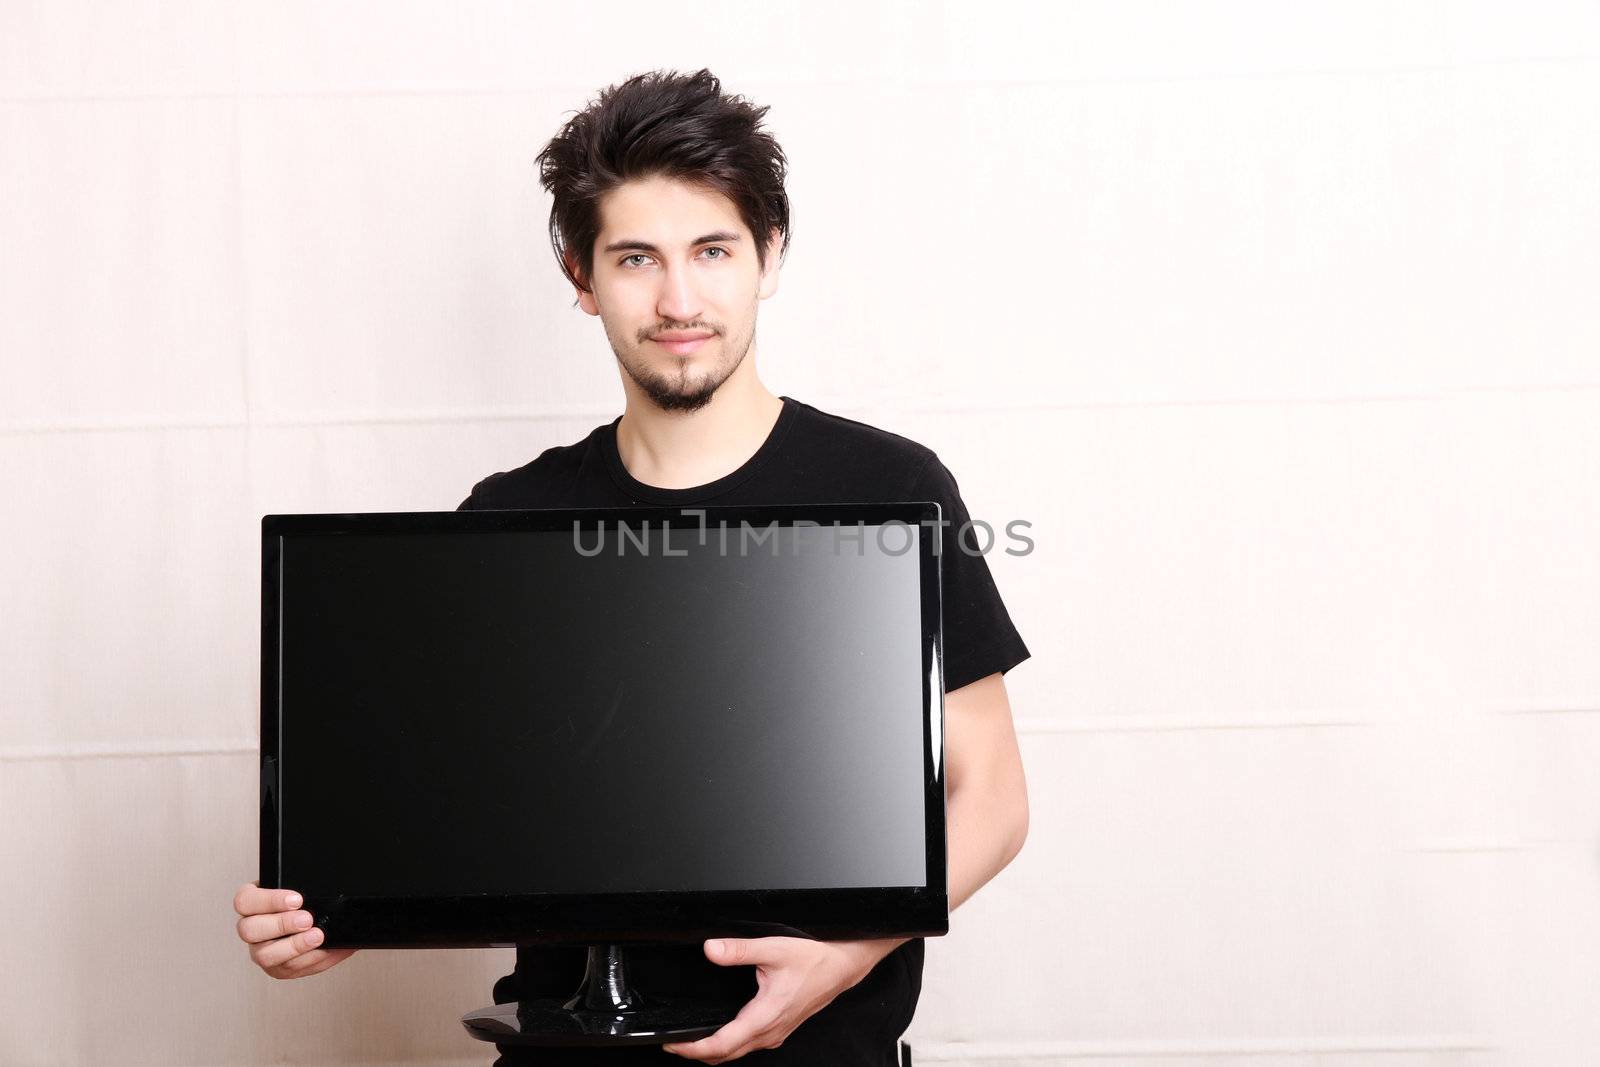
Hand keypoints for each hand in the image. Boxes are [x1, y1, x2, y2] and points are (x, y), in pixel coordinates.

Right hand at [233, 881, 356, 978]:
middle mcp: (250, 928)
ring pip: (265, 956)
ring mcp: (260, 951)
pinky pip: (288, 969)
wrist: (315, 917)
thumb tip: (328, 889)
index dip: (269, 901)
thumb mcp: (300, 884)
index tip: (297, 899)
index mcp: (251, 903)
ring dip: (295, 946)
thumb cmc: (303, 899)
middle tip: (307, 919)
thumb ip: (305, 885)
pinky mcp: (277, 968)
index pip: (245, 901)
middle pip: (249, 930)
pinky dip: (312, 959)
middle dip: (281, 924)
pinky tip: (327, 949)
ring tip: (318, 936)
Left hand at [661, 937, 884, 1062]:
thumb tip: (710, 949)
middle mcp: (770, 1031)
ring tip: (689, 1039)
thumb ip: (739, 949)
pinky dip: (728, 1046)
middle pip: (725, 1055)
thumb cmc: (815, 959)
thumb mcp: (774, 949)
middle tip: (672, 1043)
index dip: (692, 1048)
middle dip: (696, 1053)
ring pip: (737, 1053)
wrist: (842, 966)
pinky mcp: (779, 1029)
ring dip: (712, 1050)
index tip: (672, 1043)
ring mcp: (775, 1033)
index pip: (721, 1045)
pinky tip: (720, 1032)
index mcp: (765, 1016)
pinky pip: (749, 1045)